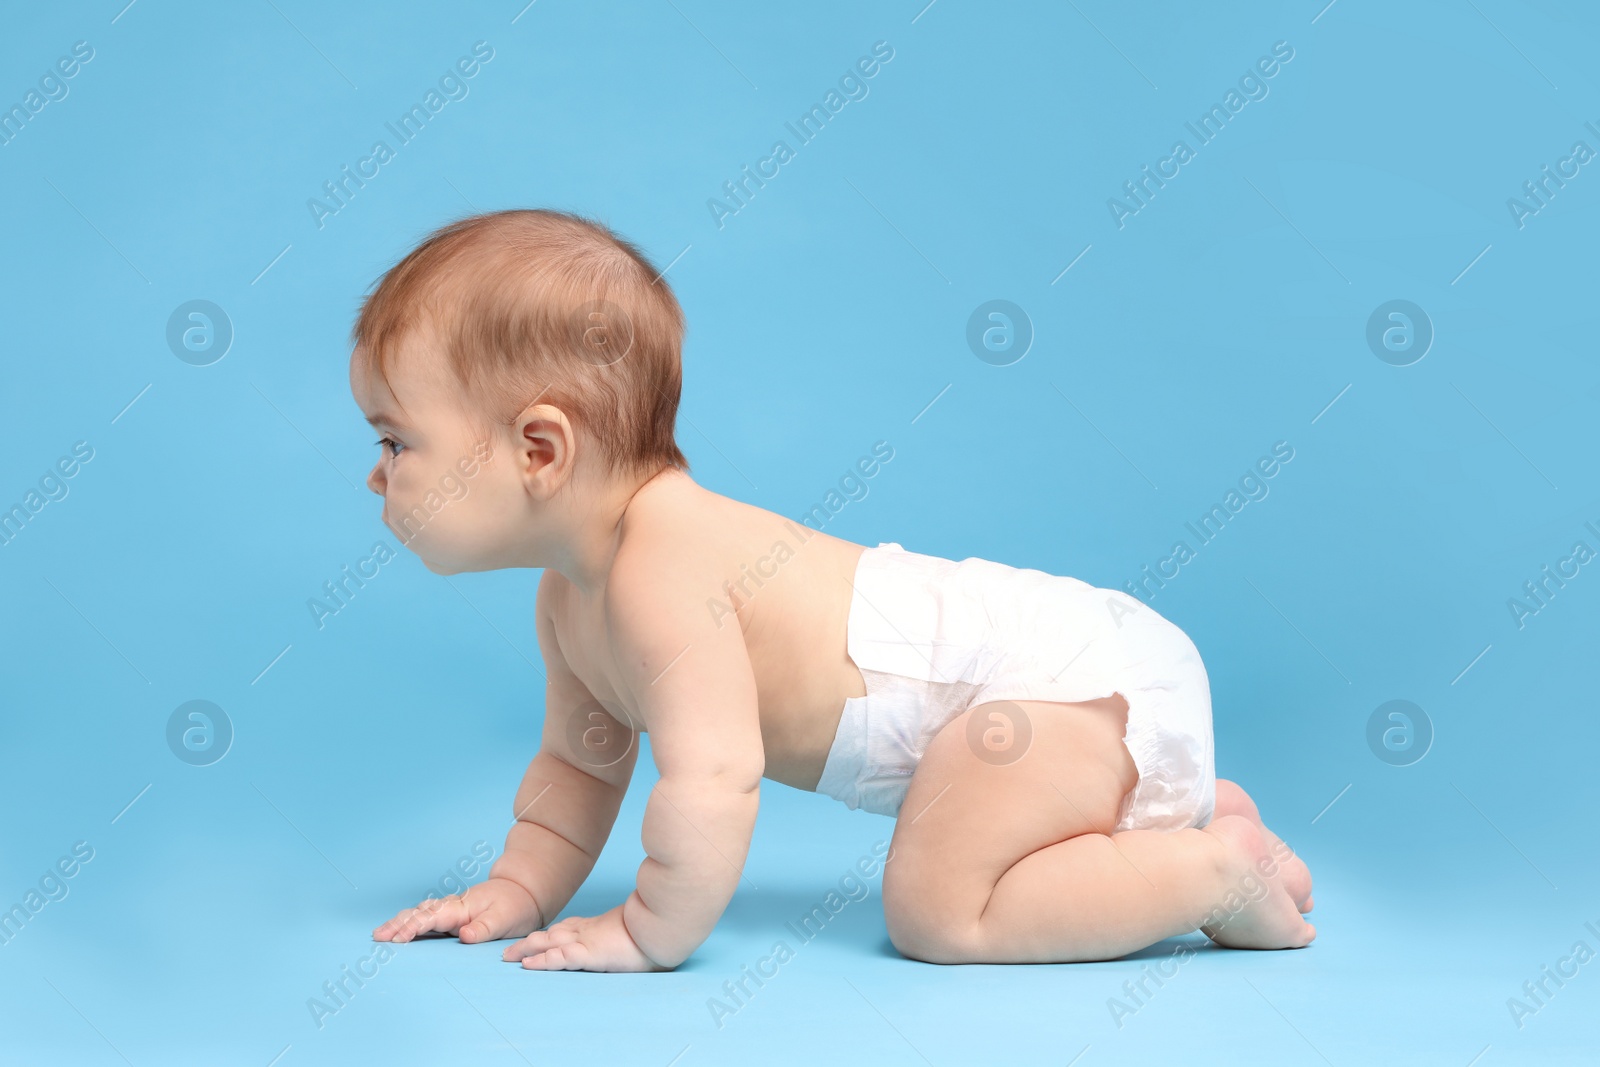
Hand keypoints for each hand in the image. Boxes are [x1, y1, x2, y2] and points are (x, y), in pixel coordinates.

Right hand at [373, 876, 540, 944]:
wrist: (524, 891)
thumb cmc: (515, 906)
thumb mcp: (505, 919)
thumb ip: (484, 928)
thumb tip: (463, 936)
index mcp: (461, 908)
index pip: (431, 918)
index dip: (413, 928)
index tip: (397, 939)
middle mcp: (451, 907)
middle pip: (418, 913)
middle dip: (397, 924)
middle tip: (377, 937)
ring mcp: (450, 910)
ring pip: (419, 913)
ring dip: (399, 922)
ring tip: (380, 934)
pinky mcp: (452, 915)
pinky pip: (425, 916)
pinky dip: (409, 921)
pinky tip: (399, 929)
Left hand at [503, 901, 669, 971]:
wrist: (664, 926)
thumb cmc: (654, 929)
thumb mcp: (635, 931)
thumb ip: (625, 933)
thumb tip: (632, 937)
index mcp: (597, 926)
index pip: (566, 928)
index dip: (548, 933)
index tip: (535, 938)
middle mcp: (587, 930)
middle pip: (550, 934)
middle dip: (528, 942)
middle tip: (507, 949)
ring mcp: (587, 940)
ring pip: (548, 943)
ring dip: (526, 950)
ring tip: (506, 957)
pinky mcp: (590, 952)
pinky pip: (560, 958)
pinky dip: (542, 961)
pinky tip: (528, 965)